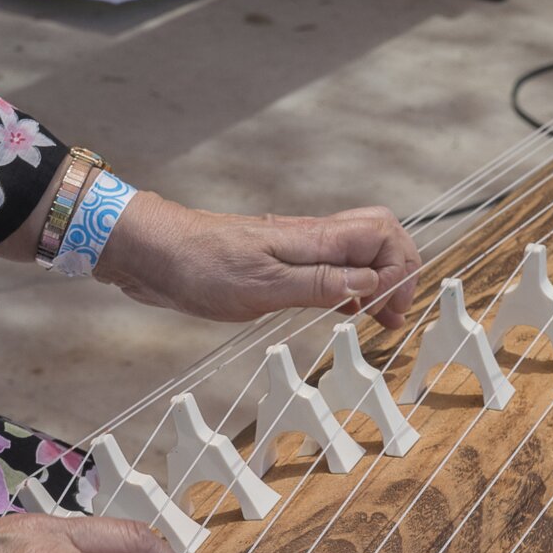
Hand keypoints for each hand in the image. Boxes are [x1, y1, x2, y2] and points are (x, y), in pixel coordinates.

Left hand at [94, 194, 421, 327]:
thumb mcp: (262, 287)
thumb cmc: (199, 267)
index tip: (391, 309)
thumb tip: (370, 285)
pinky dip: (349, 286)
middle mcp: (311, 237)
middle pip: (380, 235)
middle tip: (394, 312)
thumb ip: (319, 285)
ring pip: (358, 251)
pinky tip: (346, 311)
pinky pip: (331, 265)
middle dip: (399, 270)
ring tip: (380, 317)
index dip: (400, 271)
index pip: (383, 237)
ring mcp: (296, 248)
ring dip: (377, 280)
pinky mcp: (279, 261)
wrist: (152, 252)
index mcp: (313, 239)